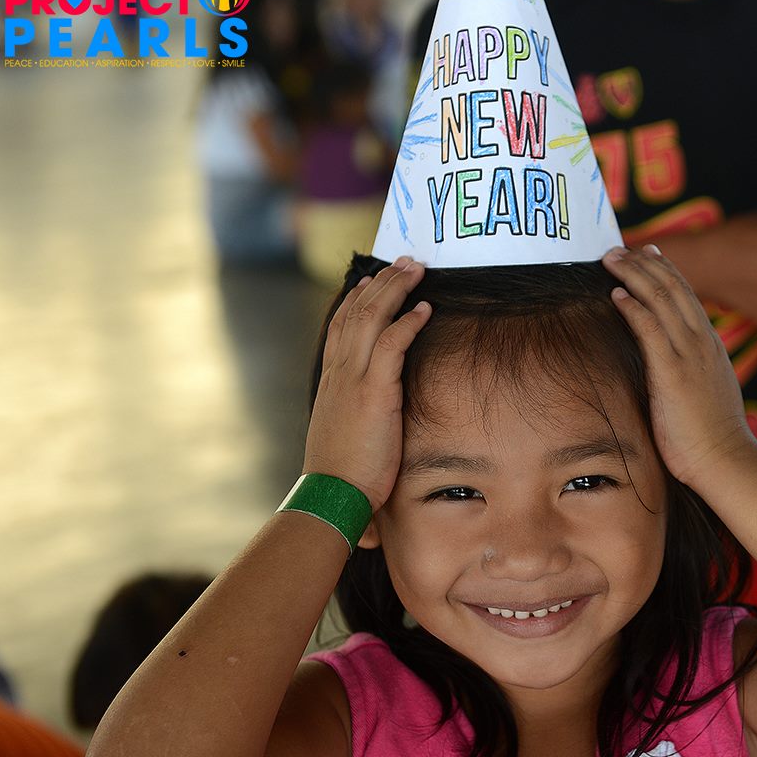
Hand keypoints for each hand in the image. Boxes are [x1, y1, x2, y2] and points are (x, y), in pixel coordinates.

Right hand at [303, 256, 431, 511]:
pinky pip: (391, 345)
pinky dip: (408, 323)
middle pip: (356, 312)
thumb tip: (367, 413)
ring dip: (396, 290)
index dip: (356, 300)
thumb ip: (356, 412)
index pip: (341, 327)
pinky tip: (425, 309)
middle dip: (382, 283)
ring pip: (371, 318)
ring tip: (416, 269)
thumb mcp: (346, 432)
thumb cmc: (342, 474)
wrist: (332, 495)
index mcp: (332, 381)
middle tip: (403, 262)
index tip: (371, 281)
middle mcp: (339, 373)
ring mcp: (353, 379)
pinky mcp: (373, 392)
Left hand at [601, 245, 756, 487]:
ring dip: (634, 276)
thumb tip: (679, 367)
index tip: (648, 254)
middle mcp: (702, 342)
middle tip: (620, 248)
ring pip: (661, 300)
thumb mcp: (708, 391)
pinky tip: (617, 295)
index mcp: (710, 345)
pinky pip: (650, 329)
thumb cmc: (712, 436)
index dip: (666, 270)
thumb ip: (695, 372)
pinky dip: (633, 307)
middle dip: (644, 263)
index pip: (687, 295)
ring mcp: (689, 354)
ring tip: (611, 259)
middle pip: (673, 288)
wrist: (725, 460)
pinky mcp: (672, 372)